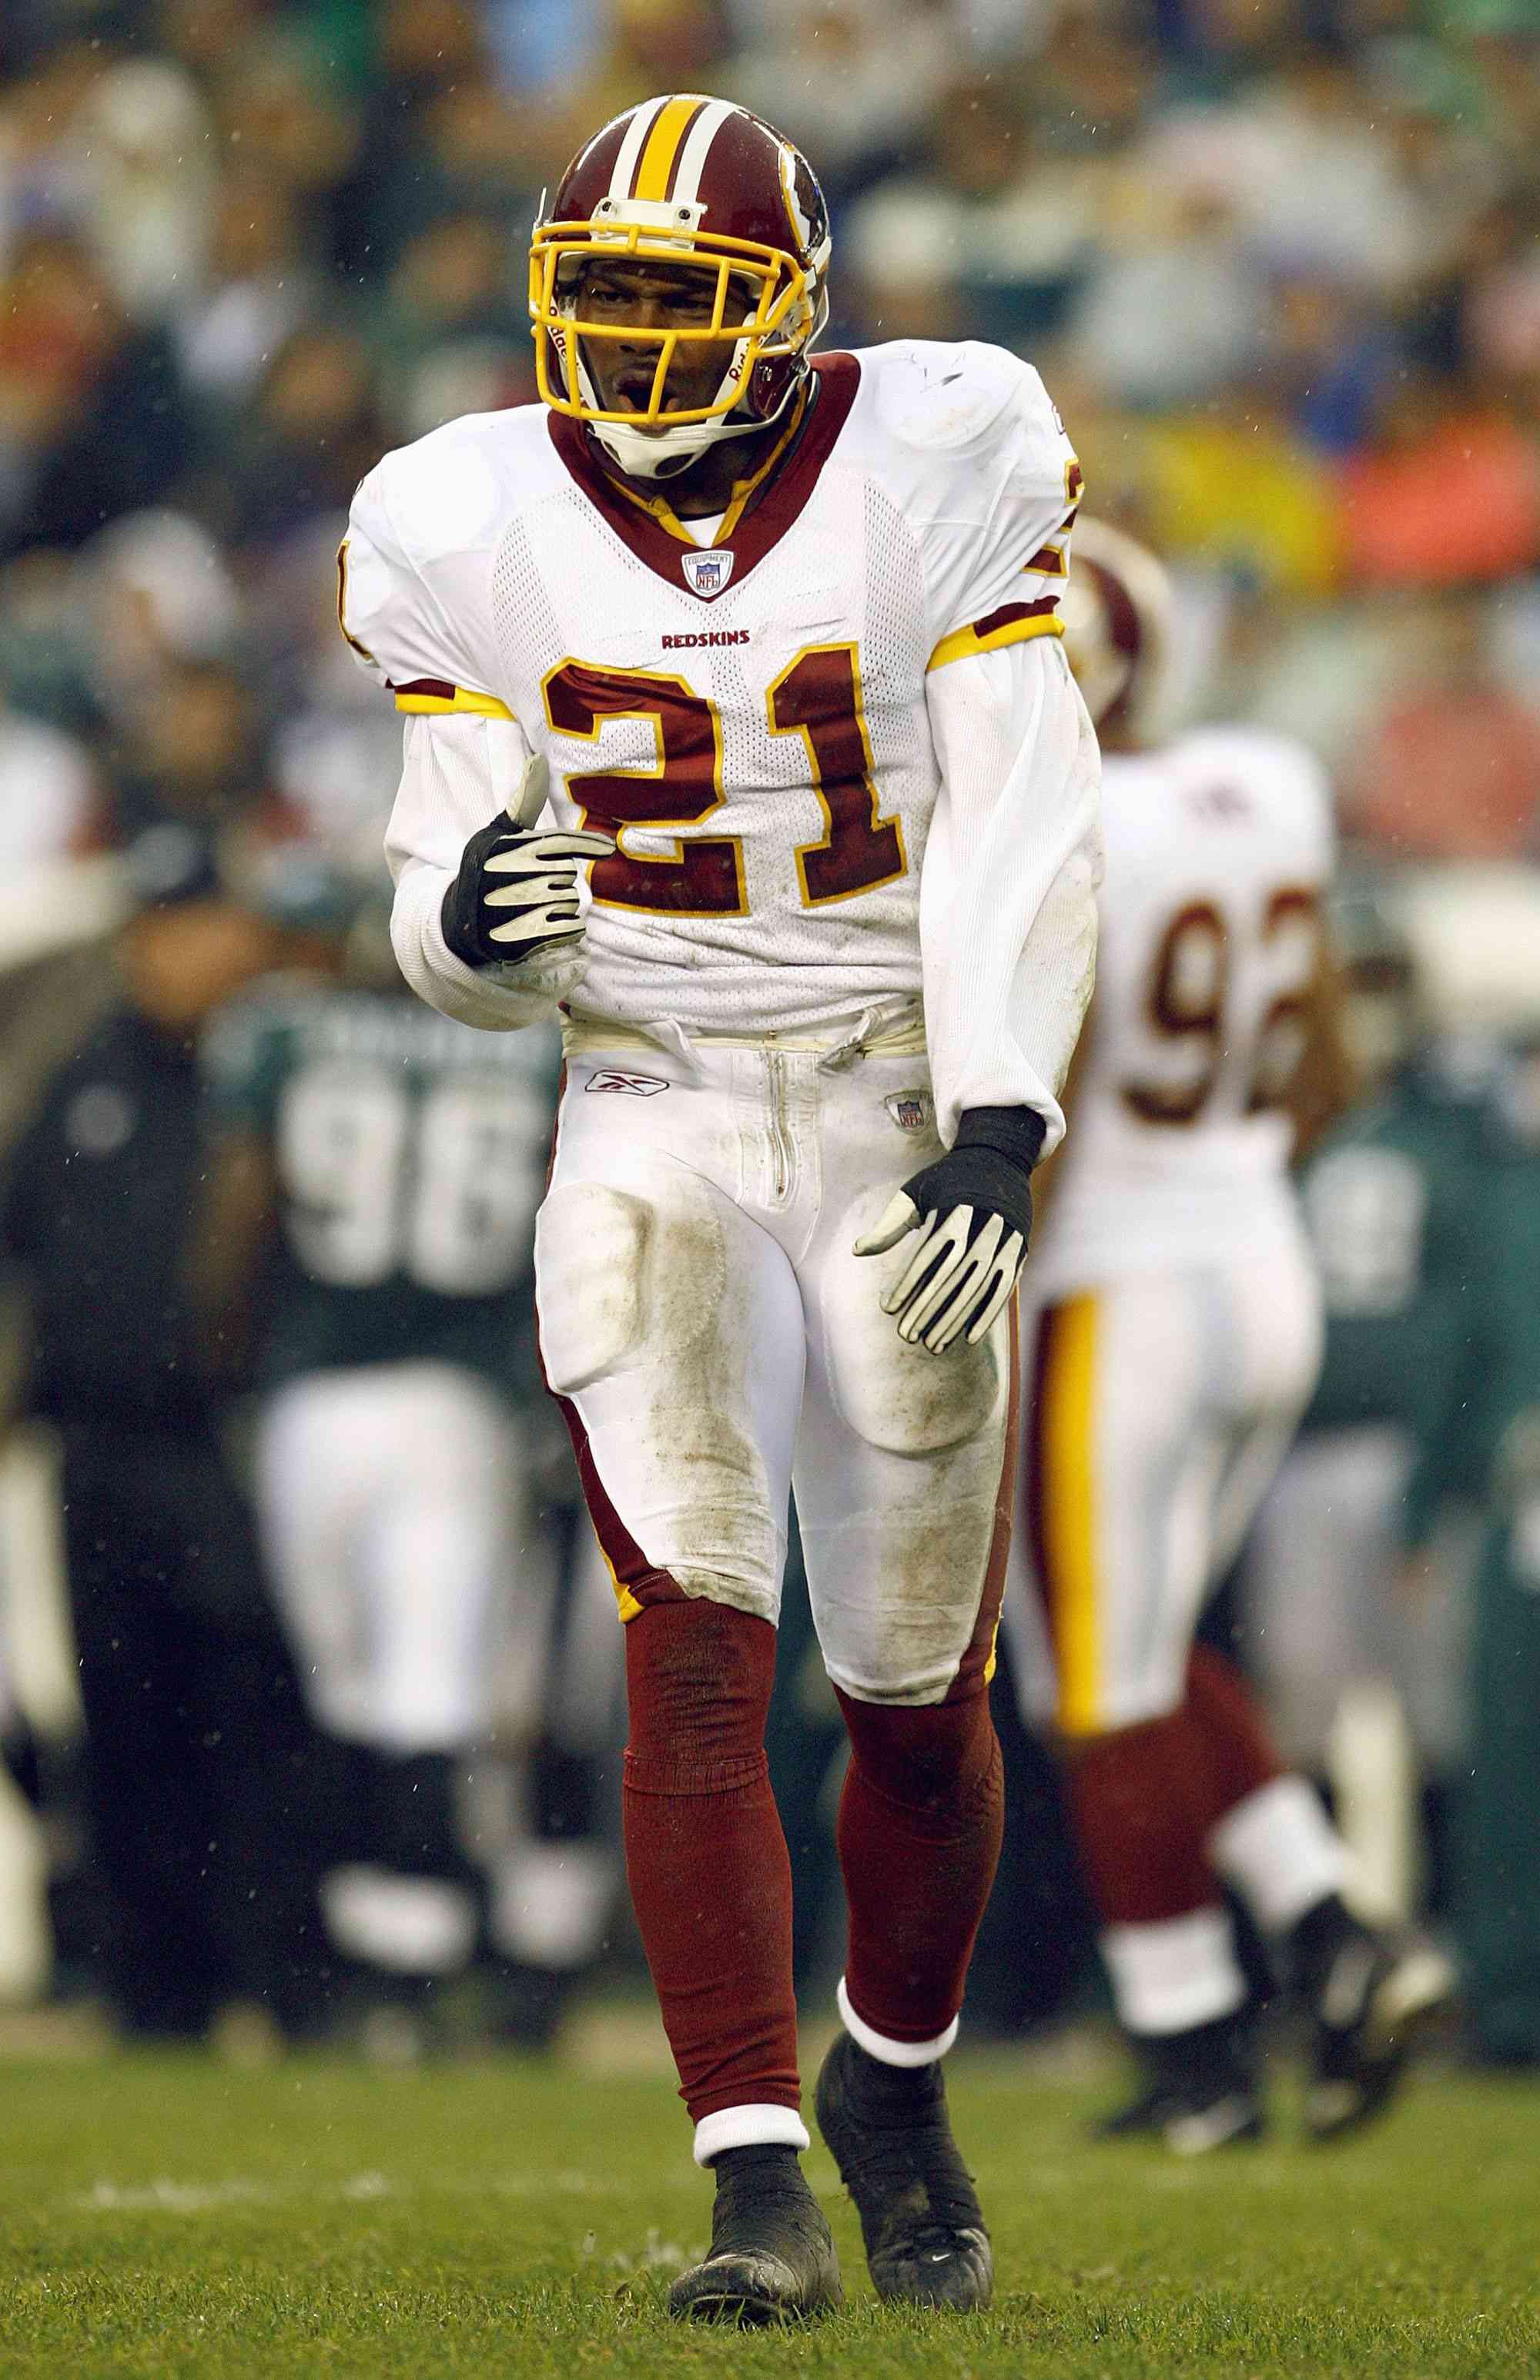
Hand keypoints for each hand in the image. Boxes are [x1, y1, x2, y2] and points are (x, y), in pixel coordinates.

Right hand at [440, 753, 612, 970]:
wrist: (458, 924)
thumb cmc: (484, 869)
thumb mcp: (496, 833)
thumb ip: (523, 801)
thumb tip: (539, 757)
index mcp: (507, 848)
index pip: (561, 843)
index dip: (589, 845)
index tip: (610, 848)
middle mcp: (511, 876)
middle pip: (567, 875)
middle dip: (556, 881)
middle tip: (528, 888)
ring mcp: (519, 909)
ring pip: (570, 902)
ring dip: (559, 907)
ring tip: (529, 909)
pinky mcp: (525, 940)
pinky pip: (571, 929)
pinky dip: (565, 930)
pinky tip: (542, 928)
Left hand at [853, 1108, 1043, 1353]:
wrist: (999, 1162)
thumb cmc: (947, 1181)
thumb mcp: (914, 1193)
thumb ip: (888, 1225)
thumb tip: (857, 1251)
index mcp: (951, 1212)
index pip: (925, 1257)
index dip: (906, 1285)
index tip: (887, 1309)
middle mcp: (979, 1227)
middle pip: (949, 1278)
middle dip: (926, 1310)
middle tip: (906, 1336)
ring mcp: (1001, 1241)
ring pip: (974, 1289)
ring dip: (953, 1319)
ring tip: (932, 1344)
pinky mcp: (1018, 1252)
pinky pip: (1002, 1290)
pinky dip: (986, 1315)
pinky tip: (968, 1338)